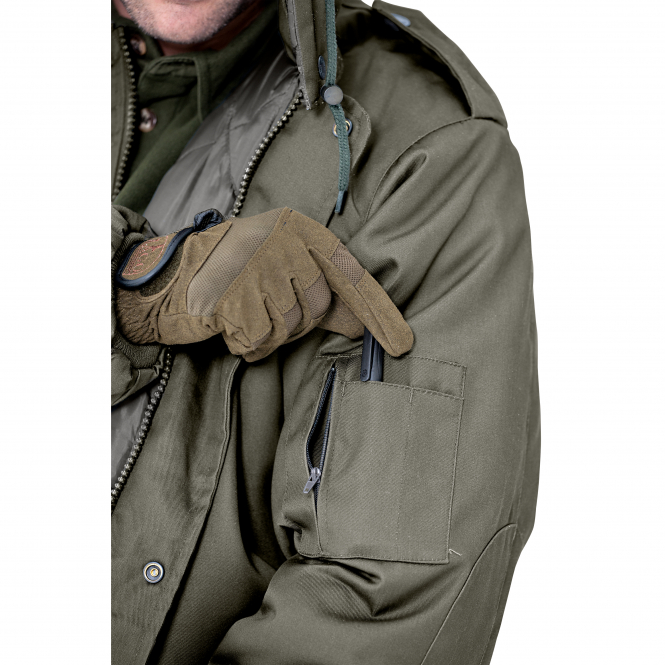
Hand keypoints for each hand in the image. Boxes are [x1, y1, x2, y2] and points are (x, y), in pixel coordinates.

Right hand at [115, 207, 412, 361]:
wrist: (170, 274)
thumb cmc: (234, 274)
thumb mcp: (281, 272)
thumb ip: (324, 296)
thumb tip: (361, 325)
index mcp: (297, 229)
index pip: (350, 273)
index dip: (377, 310)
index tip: (400, 342)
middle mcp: (279, 241)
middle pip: (316, 308)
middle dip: (294, 322)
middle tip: (262, 309)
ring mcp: (253, 265)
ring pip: (288, 327)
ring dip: (267, 334)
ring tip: (242, 313)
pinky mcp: (229, 294)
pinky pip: (258, 341)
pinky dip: (245, 344)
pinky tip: (228, 324)